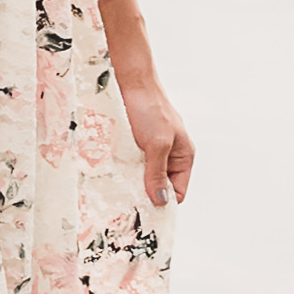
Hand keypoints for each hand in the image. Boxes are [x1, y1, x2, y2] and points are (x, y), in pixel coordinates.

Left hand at [117, 61, 194, 211]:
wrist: (130, 81)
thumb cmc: (150, 108)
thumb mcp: (157, 143)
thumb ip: (157, 172)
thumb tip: (161, 202)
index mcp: (183, 157)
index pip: (177, 192)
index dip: (164, 202)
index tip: (144, 213)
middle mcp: (168, 156)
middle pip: (158, 187)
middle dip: (145, 194)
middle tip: (126, 205)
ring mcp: (149, 151)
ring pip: (141, 178)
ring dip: (130, 184)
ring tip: (116, 191)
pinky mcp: (133, 145)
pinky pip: (128, 166)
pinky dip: (121, 172)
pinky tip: (110, 177)